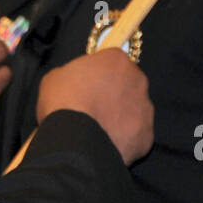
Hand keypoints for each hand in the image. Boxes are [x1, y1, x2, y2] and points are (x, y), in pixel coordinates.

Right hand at [37, 48, 152, 164]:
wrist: (75, 141)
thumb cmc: (64, 103)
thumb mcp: (55, 77)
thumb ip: (72, 73)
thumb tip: (75, 82)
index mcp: (117, 60)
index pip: (111, 61)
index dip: (99, 74)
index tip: (88, 84)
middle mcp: (138, 80)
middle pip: (128, 83)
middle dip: (114, 93)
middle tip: (94, 107)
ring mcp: (145, 108)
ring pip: (134, 109)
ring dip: (121, 115)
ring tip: (99, 128)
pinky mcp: (147, 135)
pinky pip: (136, 134)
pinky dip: (125, 138)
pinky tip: (107, 142)